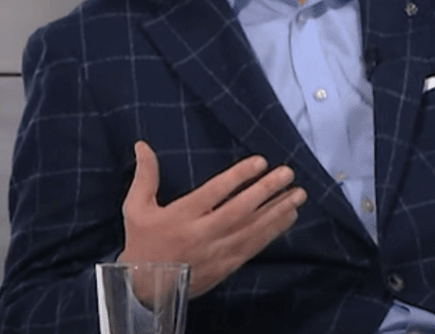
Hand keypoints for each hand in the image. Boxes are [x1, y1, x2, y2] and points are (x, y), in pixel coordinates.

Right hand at [117, 141, 306, 298]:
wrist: (145, 289)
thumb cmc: (143, 243)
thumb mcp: (136, 209)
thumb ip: (145, 176)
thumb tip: (142, 145)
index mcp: (181, 216)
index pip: (214, 192)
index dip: (238, 176)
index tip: (260, 161)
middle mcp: (202, 234)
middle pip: (240, 210)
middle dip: (266, 190)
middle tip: (288, 172)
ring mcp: (216, 251)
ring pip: (253, 229)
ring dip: (278, 210)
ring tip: (298, 193)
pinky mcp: (227, 266)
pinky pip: (255, 246)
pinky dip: (274, 232)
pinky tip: (289, 217)